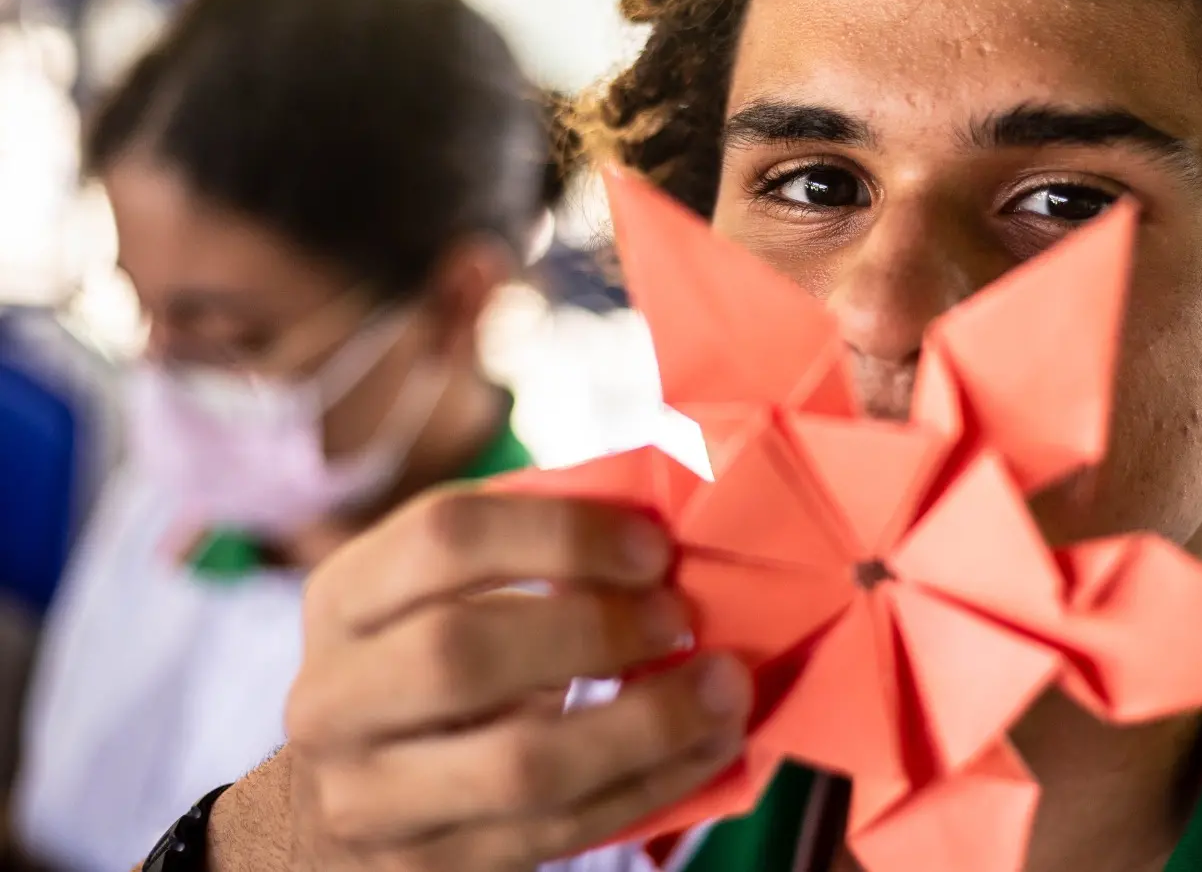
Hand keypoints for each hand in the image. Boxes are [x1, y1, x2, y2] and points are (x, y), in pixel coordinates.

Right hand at [266, 485, 751, 870]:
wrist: (340, 801)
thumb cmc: (425, 663)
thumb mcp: (438, 594)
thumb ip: (526, 552)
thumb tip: (664, 509)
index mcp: (344, 598)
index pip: (443, 536)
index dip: (561, 532)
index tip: (653, 546)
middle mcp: (334, 698)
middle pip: (462, 652)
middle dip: (595, 629)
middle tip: (680, 617)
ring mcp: (370, 798)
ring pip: (521, 765)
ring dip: (646, 723)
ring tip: (723, 690)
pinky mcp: (426, 869)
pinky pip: (559, 830)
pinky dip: (651, 786)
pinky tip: (707, 748)